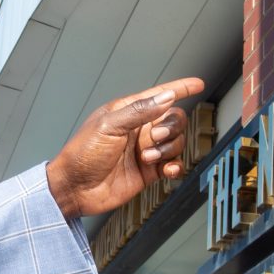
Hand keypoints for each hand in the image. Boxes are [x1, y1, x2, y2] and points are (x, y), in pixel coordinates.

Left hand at [44, 77, 205, 219]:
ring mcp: (145, 150)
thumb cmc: (82, 154)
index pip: (159, 96)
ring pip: (175, 143)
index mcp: (128, 113)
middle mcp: (139, 130)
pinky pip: (173, 164)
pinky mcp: (148, 171)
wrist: (75, 189)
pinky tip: (167, 170)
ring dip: (167, 149)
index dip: (179, 88)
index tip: (198, 84)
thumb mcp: (108, 126)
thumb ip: (139, 111)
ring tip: (147, 158)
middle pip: (174, 120)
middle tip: (154, 137)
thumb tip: (166, 97)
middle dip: (171, 127)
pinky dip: (175, 166)